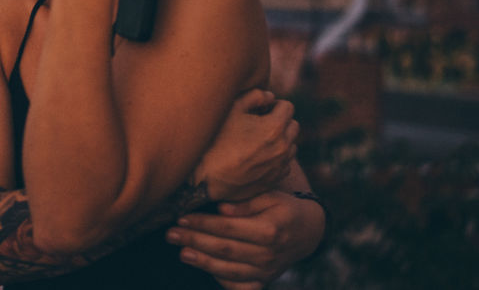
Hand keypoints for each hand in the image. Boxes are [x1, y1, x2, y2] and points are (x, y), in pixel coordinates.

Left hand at [165, 190, 325, 289]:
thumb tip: (222, 208)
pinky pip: (238, 282)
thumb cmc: (283, 208)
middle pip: (224, 249)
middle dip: (194, 241)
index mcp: (269, 230)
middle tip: (171, 233)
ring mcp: (266, 270)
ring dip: (202, 262)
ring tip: (181, 252)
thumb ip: (246, 202)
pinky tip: (201, 267)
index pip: (228, 227)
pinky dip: (218, 277)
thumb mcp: (270, 196)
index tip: (181, 217)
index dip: (203, 223)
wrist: (308, 232)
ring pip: (228, 269)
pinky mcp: (263, 279)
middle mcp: (267, 253)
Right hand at [193, 89, 296, 202]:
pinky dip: (277, 157)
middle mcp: (283, 147)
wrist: (208, 178)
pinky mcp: (275, 179)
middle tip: (260, 123)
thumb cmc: (217, 140)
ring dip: (281, 140)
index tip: (260, 109)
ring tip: (259, 140)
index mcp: (274, 127)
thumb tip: (270, 97)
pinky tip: (258, 156)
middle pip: (294, 126)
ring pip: (292, 145)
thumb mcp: (231, 110)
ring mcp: (280, 165)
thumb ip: (255, 96)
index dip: (273, 104)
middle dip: (281, 121)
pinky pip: (285, 163)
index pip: (288, 107)